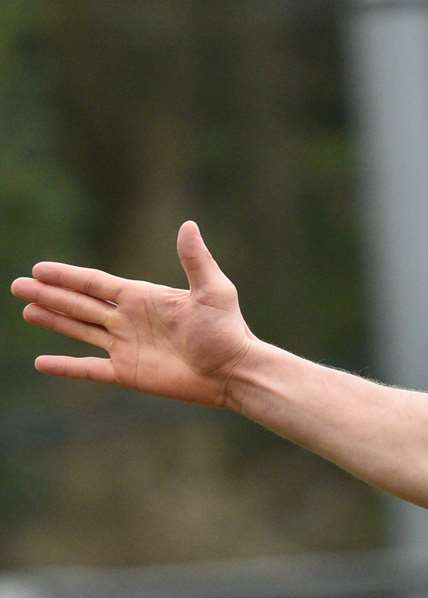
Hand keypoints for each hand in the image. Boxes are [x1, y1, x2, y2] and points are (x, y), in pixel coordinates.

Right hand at [10, 221, 258, 408]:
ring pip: (80, 330)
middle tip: (17, 286)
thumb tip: (188, 225)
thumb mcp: (214, 291)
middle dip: (49, 295)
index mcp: (143, 298)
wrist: (235, 372)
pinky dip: (65, 367)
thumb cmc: (228, 331)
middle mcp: (129, 320)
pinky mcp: (128, 373)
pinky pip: (89, 369)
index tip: (39, 268)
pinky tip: (41, 363)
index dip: (67, 276)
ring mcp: (126, 347)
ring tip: (26, 311)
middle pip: (80, 304)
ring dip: (53, 321)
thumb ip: (195, 260)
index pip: (95, 283)